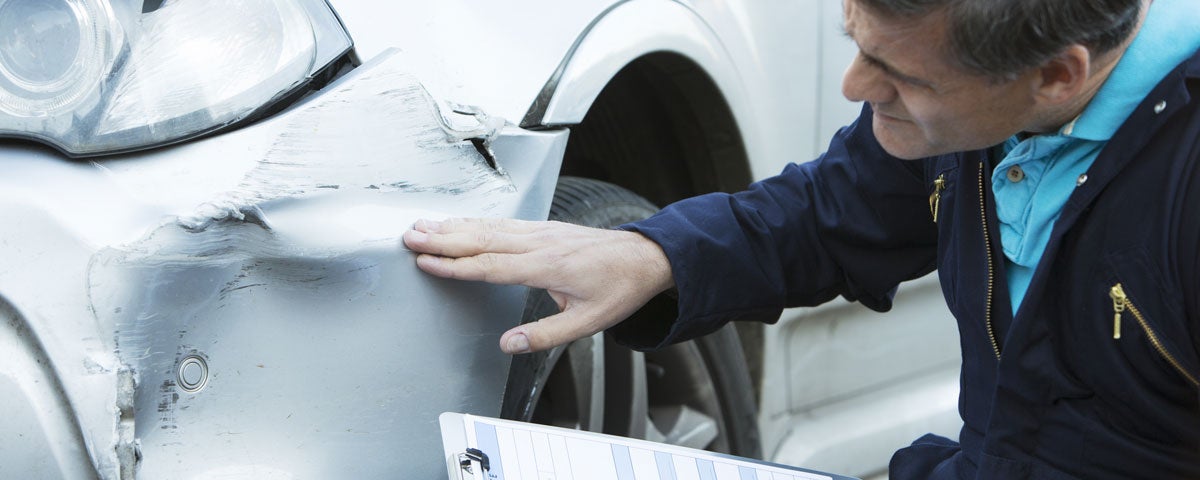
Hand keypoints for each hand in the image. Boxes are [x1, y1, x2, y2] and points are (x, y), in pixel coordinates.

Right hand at [401, 218, 673, 353]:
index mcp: (547, 266)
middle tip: (409, 237)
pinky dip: (475, 221)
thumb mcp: (587, 322)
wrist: (645, 257)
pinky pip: (502, 222)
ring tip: (422, 226)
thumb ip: (544, 334)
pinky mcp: (544, 227)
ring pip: (489, 226)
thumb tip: (507, 345)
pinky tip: (458, 222)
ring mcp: (541, 231)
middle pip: (481, 239)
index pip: (490, 265)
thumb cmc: (619, 288)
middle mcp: (540, 243)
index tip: (426, 262)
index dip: (455, 265)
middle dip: (442, 238)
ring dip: (453, 226)